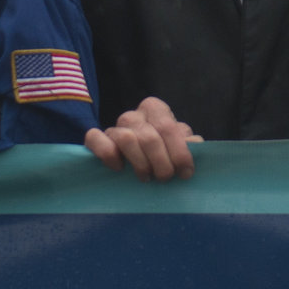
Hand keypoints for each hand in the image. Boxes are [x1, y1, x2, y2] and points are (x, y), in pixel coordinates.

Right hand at [85, 95, 199, 182]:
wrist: (145, 167)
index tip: (185, 173)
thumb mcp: (182, 148)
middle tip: (165, 178)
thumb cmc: (167, 156)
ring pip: (125, 138)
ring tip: (147, 177)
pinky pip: (95, 138)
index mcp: (156, 109)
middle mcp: (134, 115)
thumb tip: (194, 145)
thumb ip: (190, 145)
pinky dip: (107, 153)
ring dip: (140, 163)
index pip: (167, 126)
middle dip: (161, 163)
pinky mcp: (96, 139)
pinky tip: (118, 168)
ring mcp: (114, 127)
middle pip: (148, 137)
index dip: (179, 152)